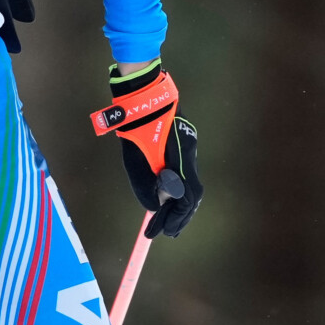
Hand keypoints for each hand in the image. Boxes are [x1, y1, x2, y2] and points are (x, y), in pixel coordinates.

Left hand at [89, 61, 202, 237]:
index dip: (174, 219)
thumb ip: (144, 184)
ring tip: (167, 222)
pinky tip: (167, 197)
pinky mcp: (183, 142)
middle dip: (179, 216)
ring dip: (179, 205)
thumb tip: (152, 208)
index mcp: (180, 159)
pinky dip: (177, 189)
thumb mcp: (133, 158)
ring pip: (190, 184)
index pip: (185, 198)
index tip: (161, 233)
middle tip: (167, 233)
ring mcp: (189, 147)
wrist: (143, 91)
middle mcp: (189, 154)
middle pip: (192, 195)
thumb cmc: (134, 123)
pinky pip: (184, 172)